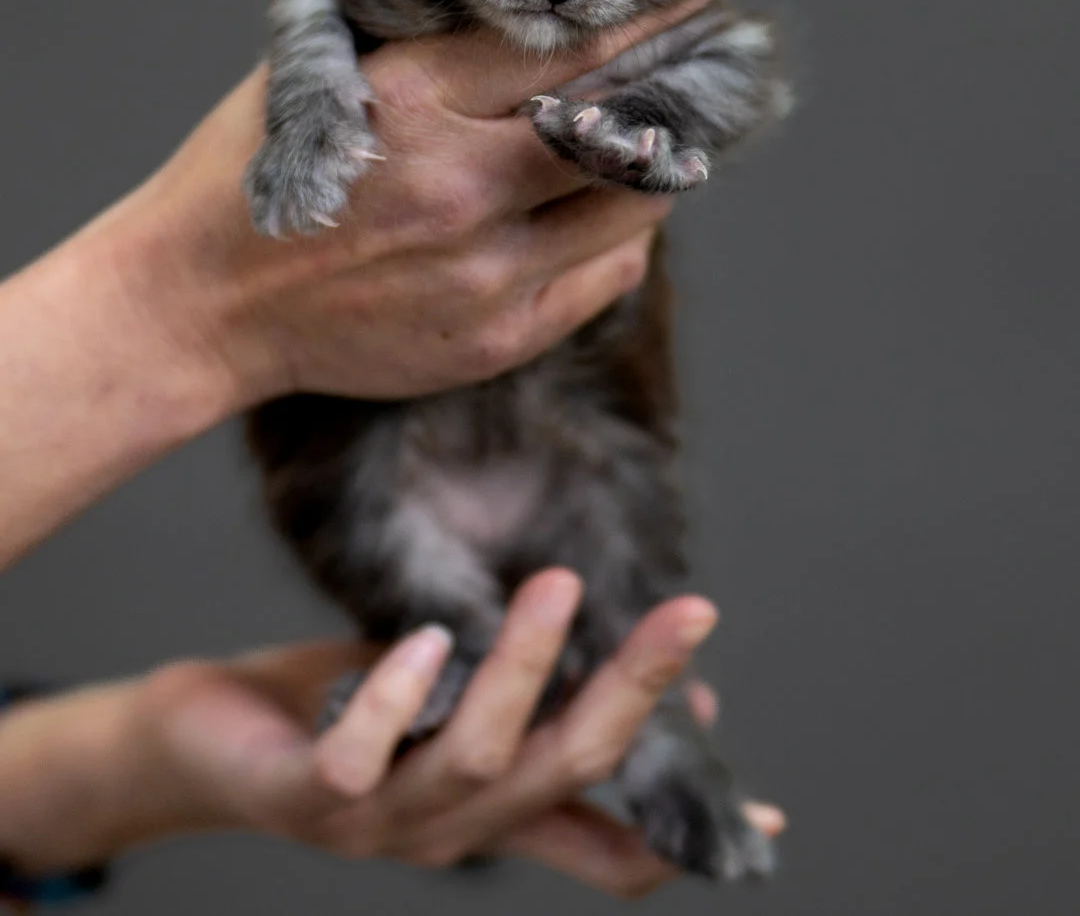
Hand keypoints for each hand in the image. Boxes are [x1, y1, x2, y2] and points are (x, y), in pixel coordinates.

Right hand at [0, 0, 726, 564]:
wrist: (204, 304)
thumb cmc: (262, 176)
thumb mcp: (329, 76)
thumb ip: (434, 52)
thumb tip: (543, 24)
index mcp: (413, 98)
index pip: (569, 45)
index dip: (650, 17)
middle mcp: (459, 184)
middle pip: (623, 128)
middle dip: (677, 93)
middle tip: (702, 73)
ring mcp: (482, 270)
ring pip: (632, 208)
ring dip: (651, 169)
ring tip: (645, 147)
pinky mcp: (493, 337)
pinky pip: (604, 277)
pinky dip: (617, 239)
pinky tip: (595, 216)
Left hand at [112, 571, 780, 896]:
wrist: (206, 742)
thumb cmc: (344, 709)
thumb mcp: (459, 707)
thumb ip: (539, 707)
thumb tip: (642, 686)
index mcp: (496, 813)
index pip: (606, 842)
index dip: (683, 833)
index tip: (766, 815)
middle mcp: (453, 830)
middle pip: (564, 773)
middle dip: (630, 695)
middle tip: (687, 613)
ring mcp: (381, 821)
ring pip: (475, 760)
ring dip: (522, 674)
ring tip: (555, 588)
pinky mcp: (304, 795)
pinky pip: (358, 757)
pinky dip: (398, 697)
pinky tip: (428, 637)